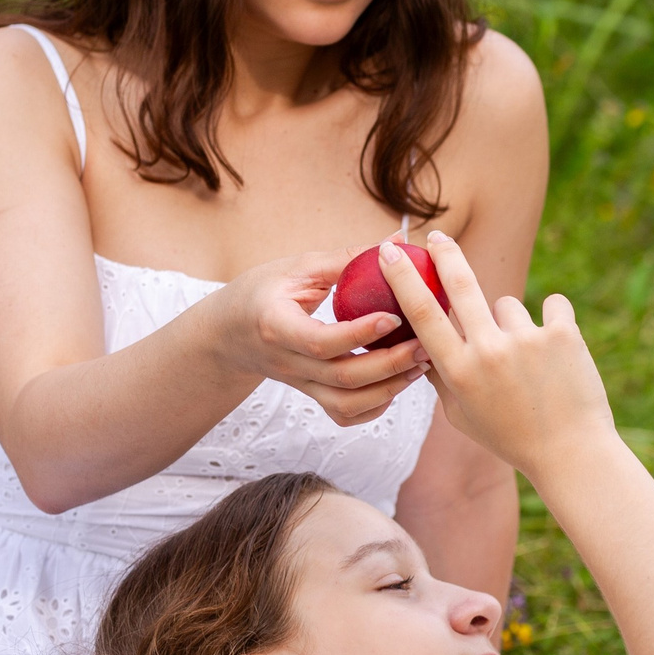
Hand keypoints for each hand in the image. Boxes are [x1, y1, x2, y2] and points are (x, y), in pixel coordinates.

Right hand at [212, 247, 424, 426]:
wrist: (229, 332)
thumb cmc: (263, 291)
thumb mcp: (297, 268)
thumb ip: (346, 258)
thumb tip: (397, 240)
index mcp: (277, 326)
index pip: (320, 341)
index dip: (360, 334)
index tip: (394, 316)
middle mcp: (288, 362)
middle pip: (342, 377)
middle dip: (389, 364)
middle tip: (424, 345)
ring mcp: (300, 384)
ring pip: (347, 404)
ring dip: (389, 389)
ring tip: (420, 365)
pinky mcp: (310, 394)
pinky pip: (343, 414)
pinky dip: (374, 407)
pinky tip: (397, 384)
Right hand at [376, 233, 614, 478]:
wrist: (572, 453)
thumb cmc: (511, 436)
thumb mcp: (462, 416)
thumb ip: (440, 377)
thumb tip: (420, 345)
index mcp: (459, 371)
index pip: (422, 313)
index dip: (403, 278)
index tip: (390, 253)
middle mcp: (488, 351)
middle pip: (459, 283)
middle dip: (444, 253)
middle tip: (435, 236)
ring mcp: (526, 340)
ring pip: (508, 305)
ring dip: (513, 325)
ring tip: (530, 364)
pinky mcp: (562, 333)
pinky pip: (553, 305)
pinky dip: (554, 321)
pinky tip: (558, 353)